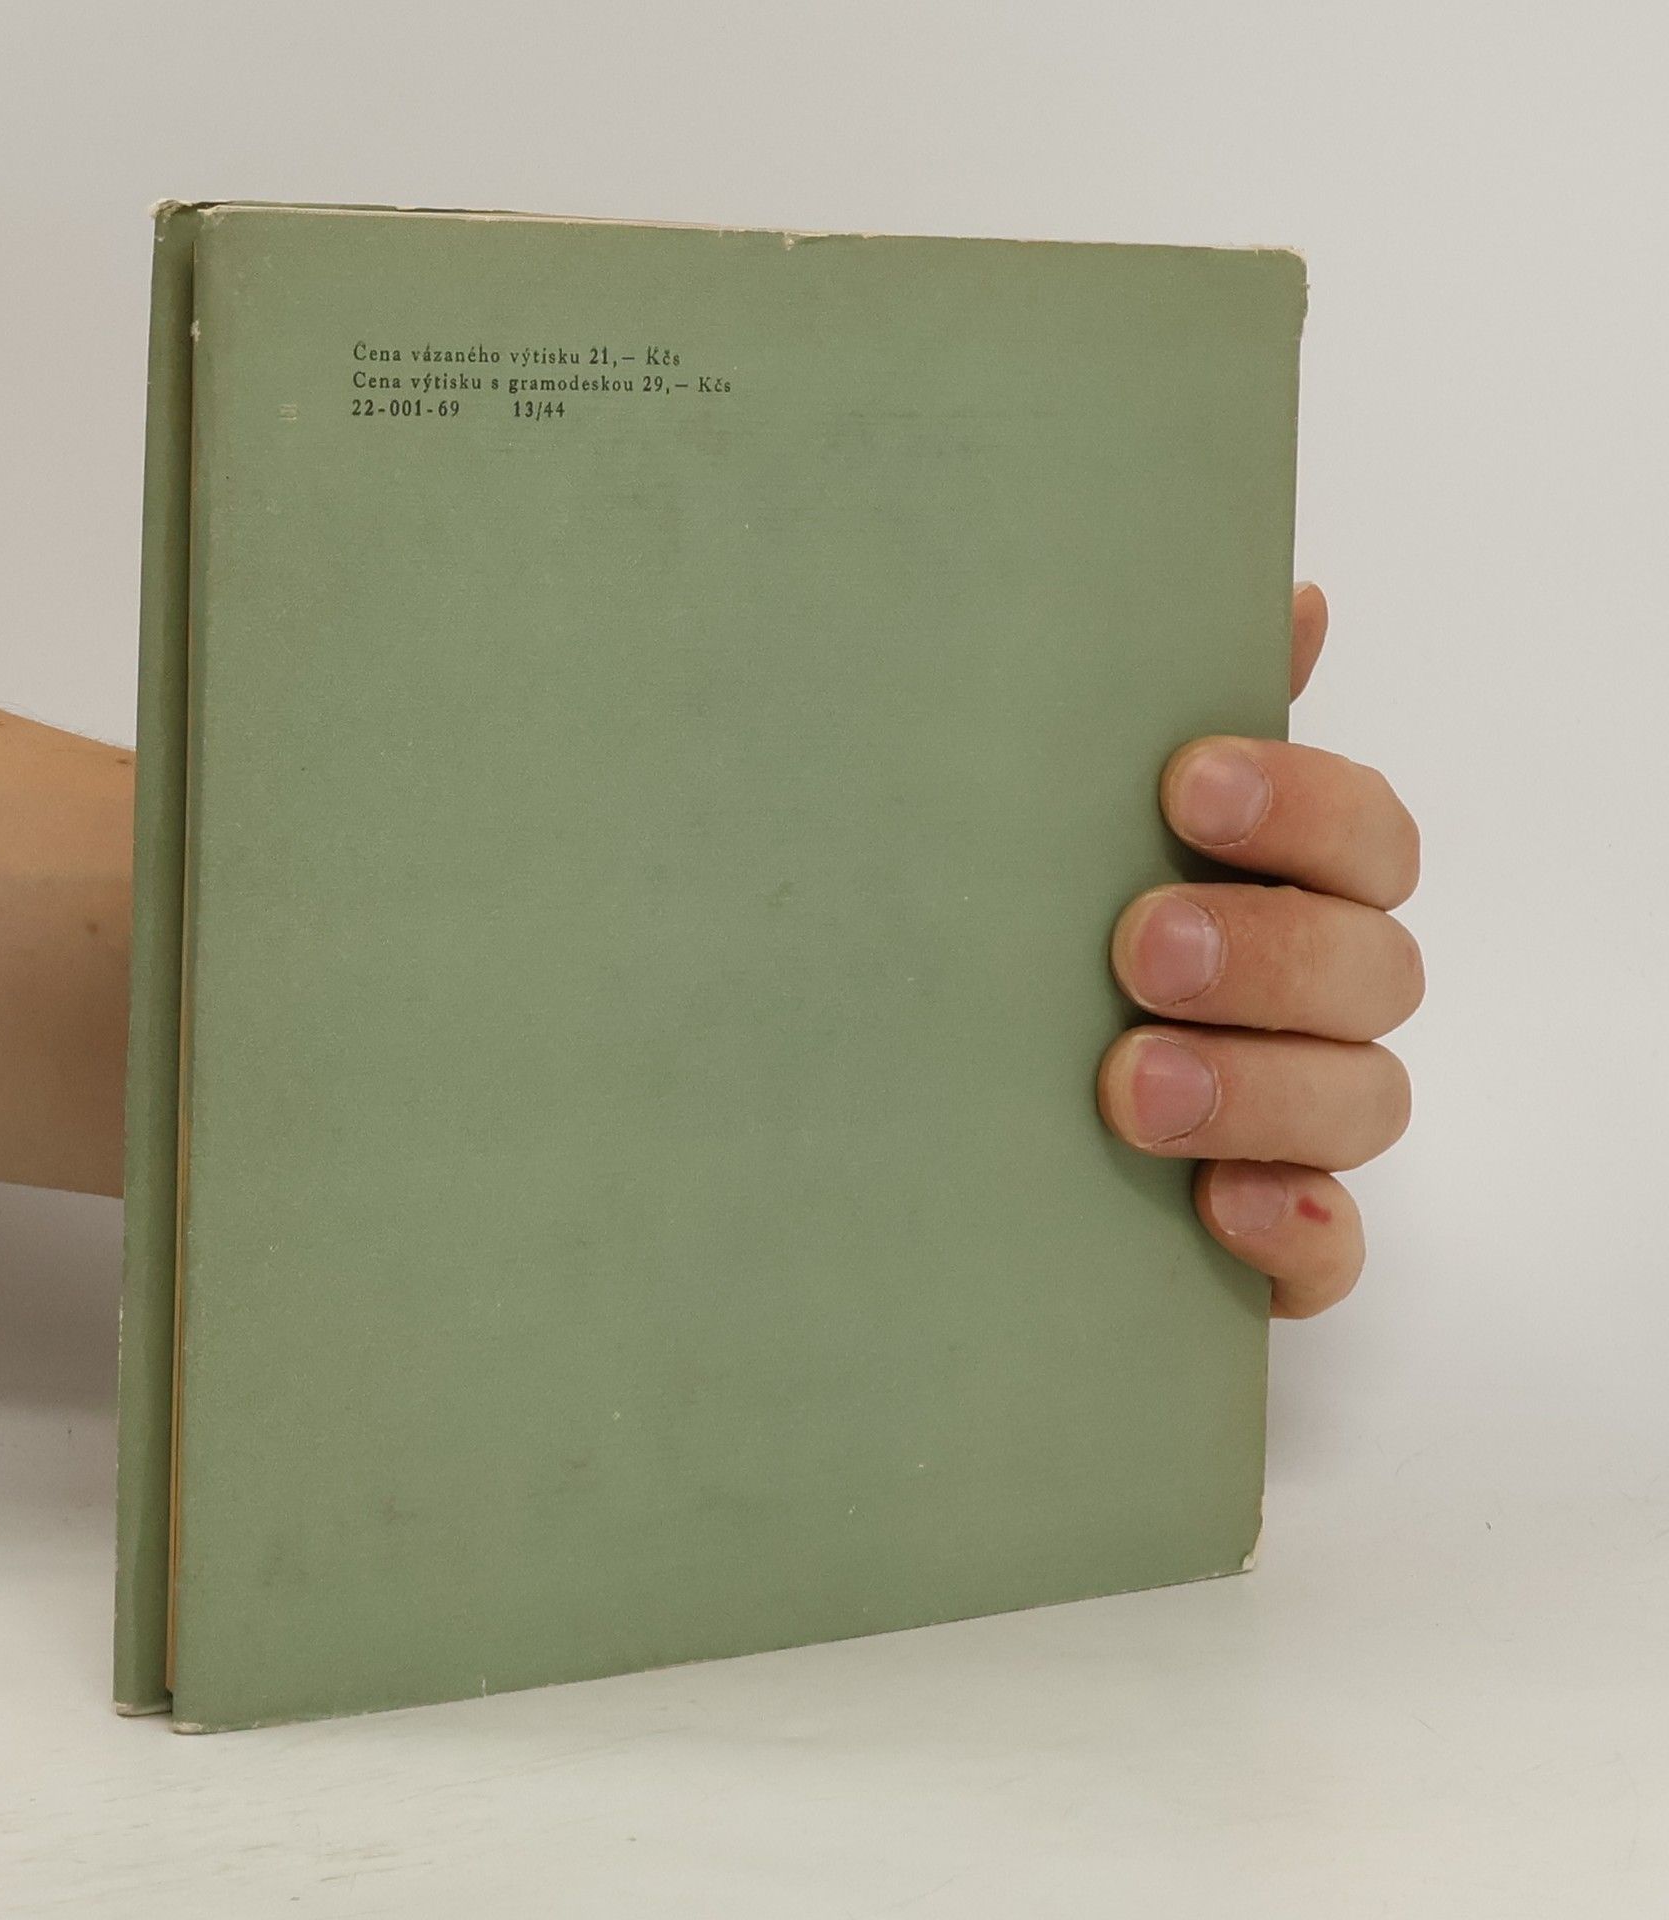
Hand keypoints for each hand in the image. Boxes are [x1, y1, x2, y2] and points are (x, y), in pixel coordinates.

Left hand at [1096, 585, 1420, 1316]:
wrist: (967, 1103)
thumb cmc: (1054, 935)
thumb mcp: (1083, 822)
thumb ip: (1170, 715)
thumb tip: (1285, 597)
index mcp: (1292, 884)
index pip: (1363, 833)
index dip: (1300, 806)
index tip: (1189, 787)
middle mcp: (1318, 998)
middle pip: (1370, 966)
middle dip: (1268, 950)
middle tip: (1142, 949)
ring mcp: (1304, 1119)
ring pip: (1360, 1101)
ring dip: (1259, 1089)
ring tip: (1132, 1089)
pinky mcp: (1278, 1233)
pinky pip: (1332, 1249)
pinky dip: (1295, 1234)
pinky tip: (1222, 1212)